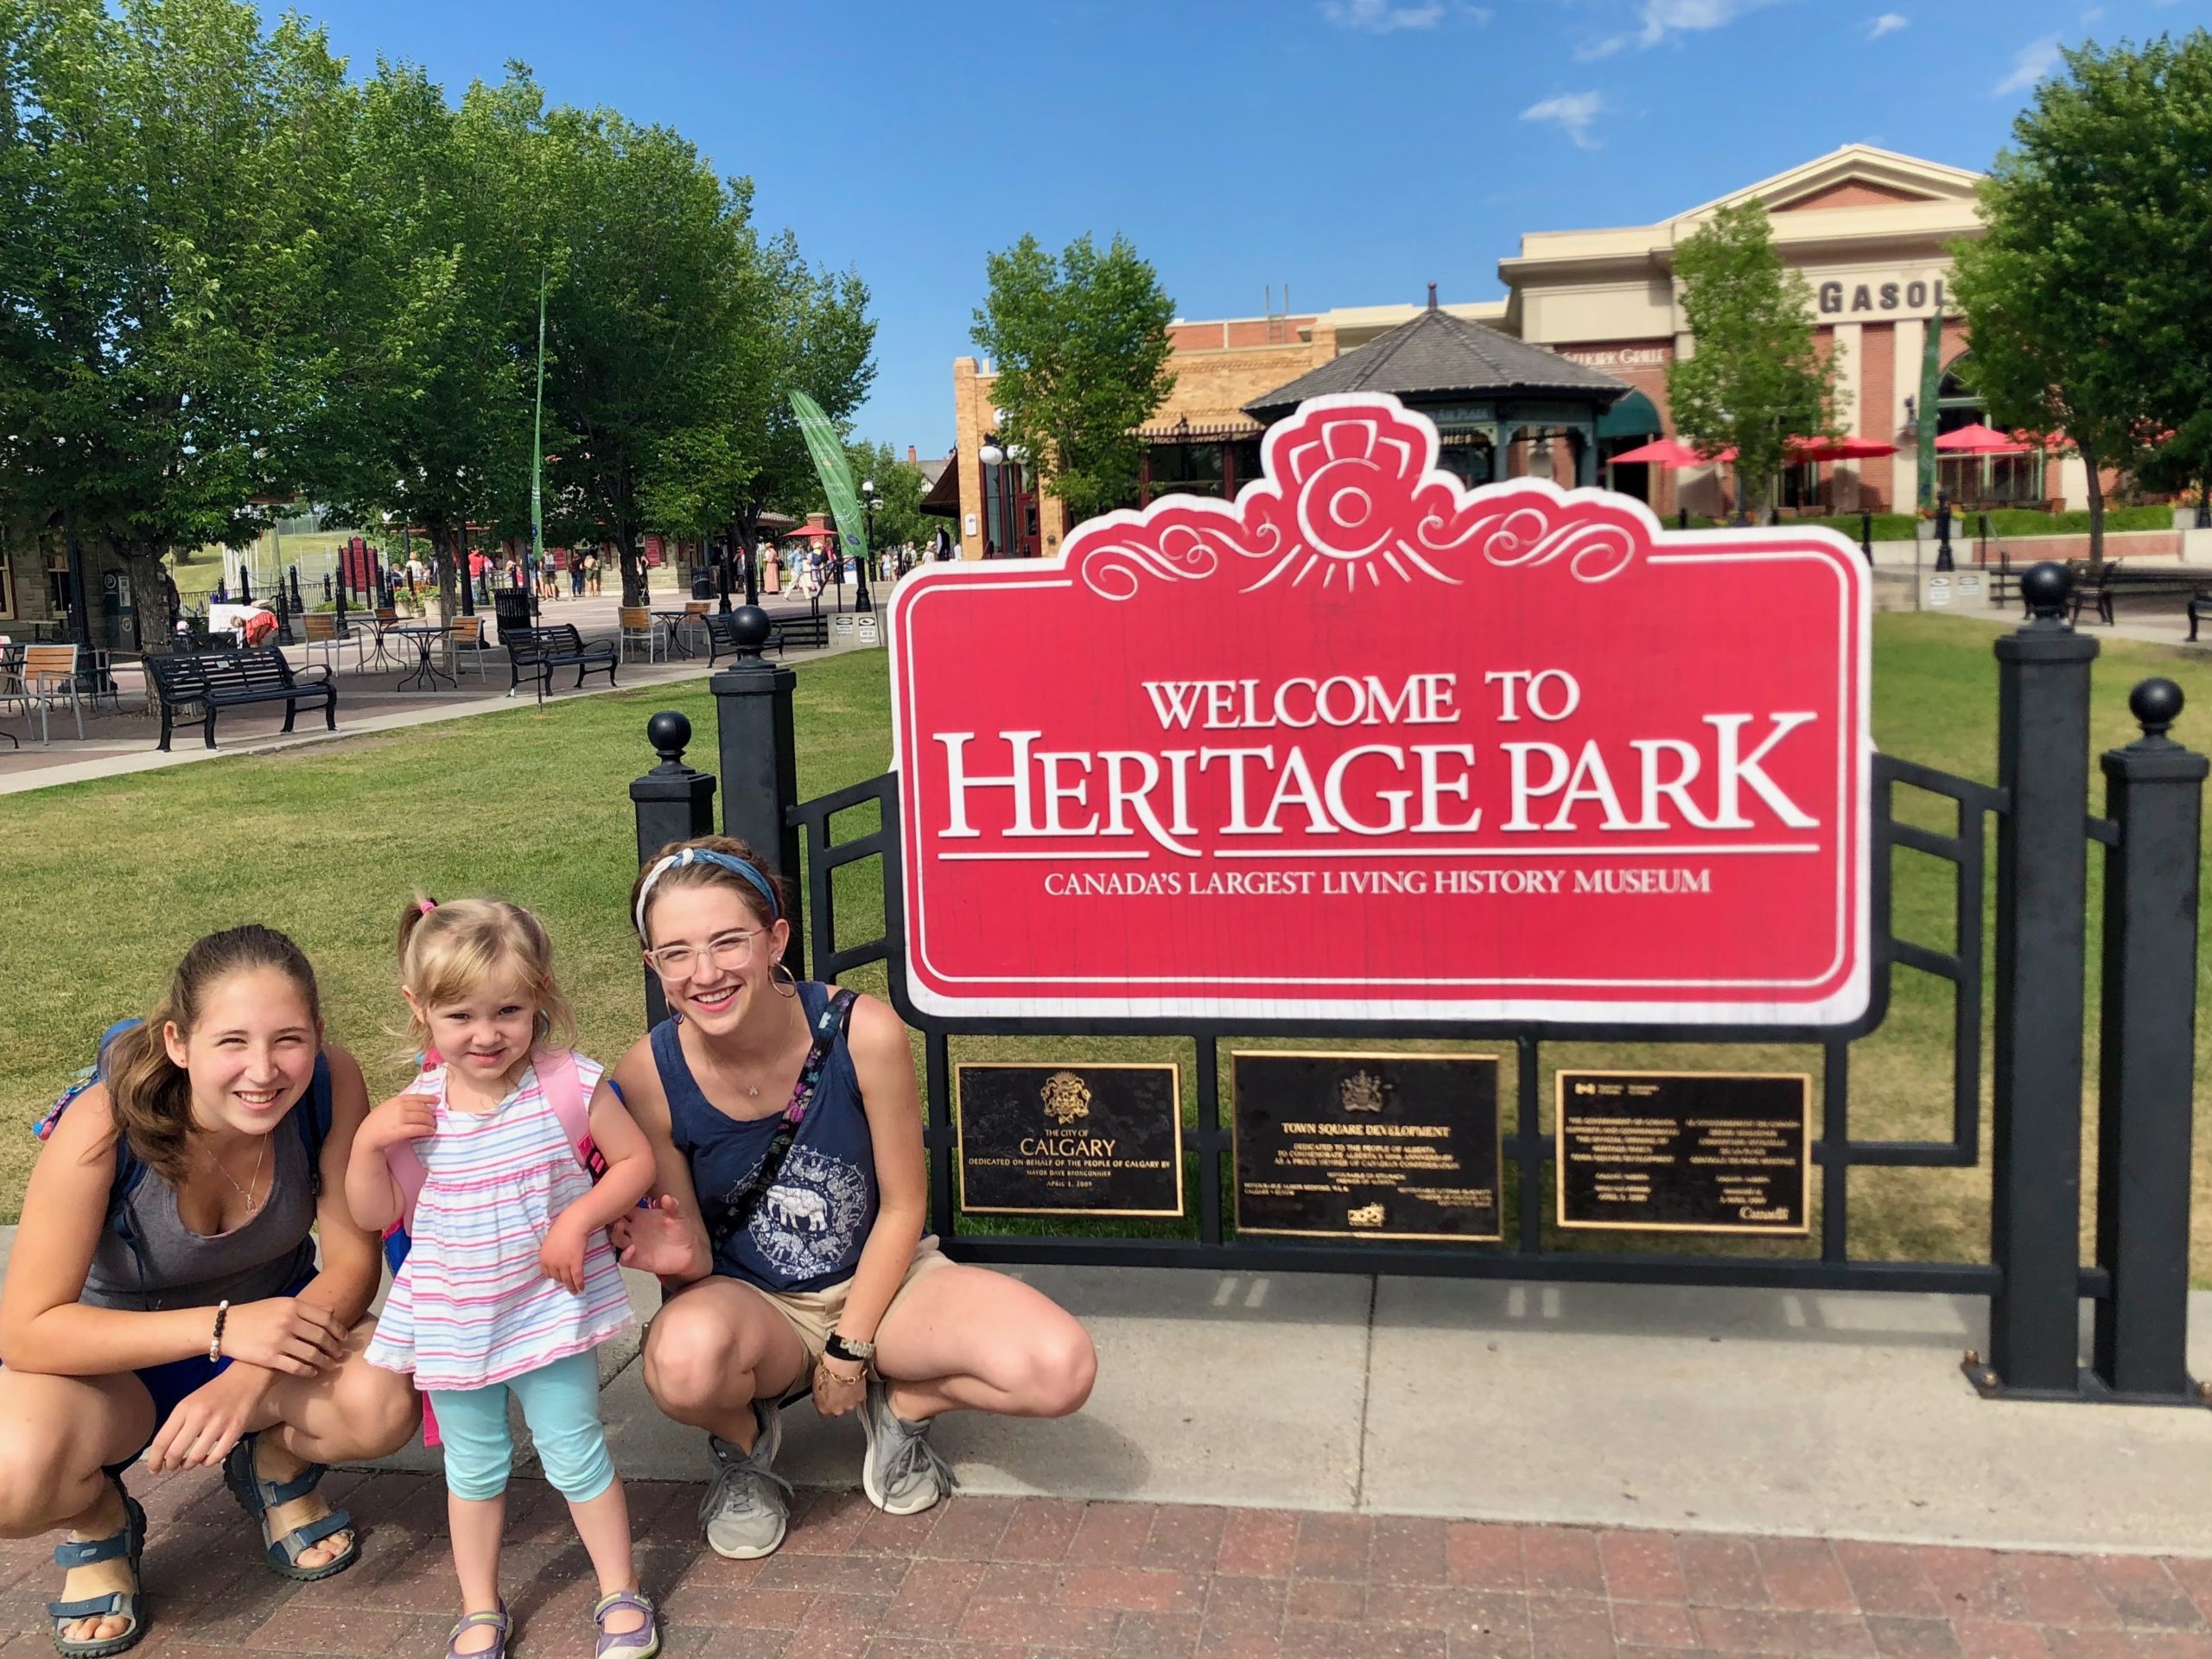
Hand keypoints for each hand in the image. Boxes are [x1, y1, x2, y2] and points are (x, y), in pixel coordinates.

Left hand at [145, 1364, 271, 1471]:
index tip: (153, 1468)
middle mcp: (200, 1416)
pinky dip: (208, 1462)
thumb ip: (177, 1424)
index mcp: (184, 1408)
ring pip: (195, 1458)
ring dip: (189, 1465)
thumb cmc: (216, 1392)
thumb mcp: (190, 1402)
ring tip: (189, 1462)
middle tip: (171, 1466)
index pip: (161, 1441)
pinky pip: (217, 1456)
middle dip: (170, 1465)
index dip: (154, 1460)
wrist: (246, 1378)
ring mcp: (219, 1423)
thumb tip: (165, 1451)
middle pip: (175, 1452)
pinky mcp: (235, 1430)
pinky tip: (207, 1458)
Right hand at [220, 1296, 349, 1376]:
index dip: (339, 1330)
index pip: (325, 1319)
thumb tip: (331, 1312)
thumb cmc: (255, 1315)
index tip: (345, 1338)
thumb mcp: (280, 1304)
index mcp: (293, 1306)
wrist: (225, 1327)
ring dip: (325, 1362)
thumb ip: (305, 1309)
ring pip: (312, 1354)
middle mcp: (288, 1321)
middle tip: (340, 1354)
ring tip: (330, 1366)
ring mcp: (279, 1340)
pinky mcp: (269, 1357)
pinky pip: (296, 1367)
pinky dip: (308, 1371)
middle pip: (321, 1337)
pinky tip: (313, 1373)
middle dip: (334, 1348)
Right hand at [359, 1091, 436, 1152]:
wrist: (367, 1136)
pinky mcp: (401, 1130)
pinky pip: (419, 1129)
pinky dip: (427, 1130)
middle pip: (422, 1108)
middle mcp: (400, 1107)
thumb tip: (417, 1105)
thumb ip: (400, 1104)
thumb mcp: (387, 1107)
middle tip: (434, 1118)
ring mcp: (400, 1119)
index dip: (429, 1098)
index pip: (417, 1097)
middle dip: (430, 1113)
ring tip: (432, 1125)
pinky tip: (430, 1131)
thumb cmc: (376, 1122)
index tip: (437, 1100)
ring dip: (430, 1122)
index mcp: (397, 1100)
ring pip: (423, 1118)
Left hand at [539, 1214, 587, 1293]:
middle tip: (568, 1282)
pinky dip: (579, 1284)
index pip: (546, 1273)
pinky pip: (577, 1277)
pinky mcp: (575, 1263)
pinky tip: (581, 1288)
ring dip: (571, 1287)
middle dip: (562, 1279)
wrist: (574, 1223)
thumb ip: (551, 1252)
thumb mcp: (550, 1242)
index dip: (553, 1275)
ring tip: (575, 1291)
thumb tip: (555, 1258)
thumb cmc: (562, 1228)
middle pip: (557, 1277)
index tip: (558, 1277)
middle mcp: (551, 1263)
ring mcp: (563, 1264)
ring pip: (567, 1280)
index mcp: (543, 1257)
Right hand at [610, 1194, 707, 1279]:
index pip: (624, 1208)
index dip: (619, 1204)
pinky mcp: (638, 1260)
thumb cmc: (680, 1229)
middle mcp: (634, 1230)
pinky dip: (625, 1255)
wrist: (688, 1250)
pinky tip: (632, 1248)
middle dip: (613, 1218)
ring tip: (621, 1226)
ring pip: (616, 1239)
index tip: (617, 1199)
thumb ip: (672, 1206)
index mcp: (640, 1216)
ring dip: (616, 1233)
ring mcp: (634, 1244)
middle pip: (615, 1223)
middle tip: (616, 1212)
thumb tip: (666, 1197)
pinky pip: (624, 1259)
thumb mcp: (678, 1215)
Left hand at [811, 1356, 866, 1418]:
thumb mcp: (815, 1384)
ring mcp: (850, 1405)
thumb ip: (819, 1395)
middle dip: (837, 1402)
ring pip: (849, 1404)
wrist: (842, 1365)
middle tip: (837, 1389)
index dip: (825, 1404)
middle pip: (838, 1409)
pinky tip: (854, 1384)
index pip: (824, 1413)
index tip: (826, 1398)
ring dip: (848, 1398)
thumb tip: (820, 1394)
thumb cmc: (827, 1372)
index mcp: (823, 1408)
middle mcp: (837, 1410)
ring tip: (847, 1385)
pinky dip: (857, 1392)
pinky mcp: (861, 1398)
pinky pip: (859, 1397)